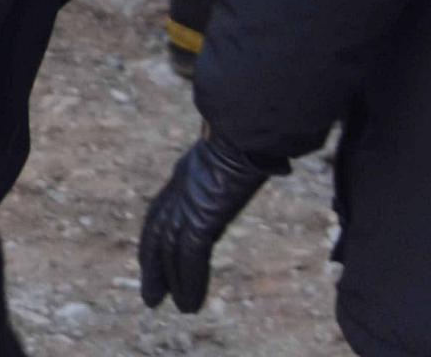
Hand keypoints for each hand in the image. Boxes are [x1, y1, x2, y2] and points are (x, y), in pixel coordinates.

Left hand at [139, 131, 283, 312]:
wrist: (248, 124)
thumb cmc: (254, 129)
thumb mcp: (248, 144)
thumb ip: (254, 157)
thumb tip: (280, 160)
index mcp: (190, 171)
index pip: (166, 208)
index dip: (159, 233)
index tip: (157, 254)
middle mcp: (183, 188)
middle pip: (158, 231)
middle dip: (152, 263)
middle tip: (150, 293)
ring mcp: (189, 202)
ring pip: (169, 249)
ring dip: (166, 280)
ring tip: (159, 305)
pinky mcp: (202, 217)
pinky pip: (189, 257)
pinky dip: (188, 282)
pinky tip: (188, 305)